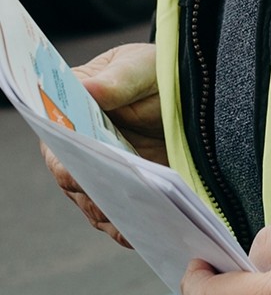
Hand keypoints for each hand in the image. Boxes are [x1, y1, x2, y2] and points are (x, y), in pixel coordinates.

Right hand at [42, 41, 164, 245]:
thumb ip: (117, 79)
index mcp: (67, 115)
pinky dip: (135, 227)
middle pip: (75, 180)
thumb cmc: (152, 74)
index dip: (68, 150)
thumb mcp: (140, 68)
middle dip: (98, 185)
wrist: (188, 95)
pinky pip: (122, 223)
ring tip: (142, 211)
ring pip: (98, 207)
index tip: (86, 158)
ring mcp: (98, 182)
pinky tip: (154, 225)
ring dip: (118, 210)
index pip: (57, 139)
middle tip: (122, 189)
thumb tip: (87, 86)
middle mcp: (74, 155)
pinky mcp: (123, 201)